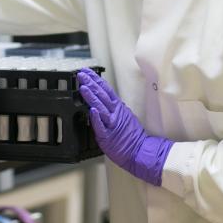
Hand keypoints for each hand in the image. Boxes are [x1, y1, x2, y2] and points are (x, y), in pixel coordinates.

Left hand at [78, 68, 173, 185]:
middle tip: (81, 74)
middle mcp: (115, 113)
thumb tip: (103, 99)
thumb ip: (113, 107)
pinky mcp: (108, 136)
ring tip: (84, 87)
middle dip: (91, 83)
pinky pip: (101, 126)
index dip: (95, 79)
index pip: (105, 89)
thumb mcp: (124, 115)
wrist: (140, 151)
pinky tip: (92, 110)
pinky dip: (96, 117)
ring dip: (92, 97)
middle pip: (102, 95)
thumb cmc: (131, 135)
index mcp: (117, 107)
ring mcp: (112, 124)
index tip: (86, 72)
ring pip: (100, 107)